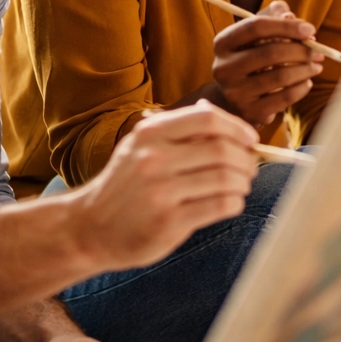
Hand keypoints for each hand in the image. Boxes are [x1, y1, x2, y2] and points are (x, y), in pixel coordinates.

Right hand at [67, 103, 258, 271]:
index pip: (208, 119)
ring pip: (226, 178)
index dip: (238, 128)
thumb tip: (216, 114)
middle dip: (246, 159)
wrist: (89, 228)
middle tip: (249, 169)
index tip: (250, 140)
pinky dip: (235, 203)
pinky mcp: (168, 222)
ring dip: (243, 183)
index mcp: (150, 133)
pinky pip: (220, 206)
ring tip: (240, 187)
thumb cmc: (125, 186)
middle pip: (222, 149)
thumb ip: (178, 132)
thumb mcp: (141, 148)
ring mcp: (160, 191)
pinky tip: (230, 203)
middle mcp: (153, 158)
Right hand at [211, 0, 324, 125]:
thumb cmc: (251, 57)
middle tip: (318, 51)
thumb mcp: (257, 34)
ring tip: (316, 65)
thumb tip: (290, 16)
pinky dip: (302, 87)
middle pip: (270, 52)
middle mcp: (223, 68)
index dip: (286, 26)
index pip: (256, 27)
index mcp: (223, 43)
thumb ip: (273, 16)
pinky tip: (307, 81)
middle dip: (300, 50)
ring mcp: (235, 93)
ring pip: (280, 76)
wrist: (234, 98)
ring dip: (305, 69)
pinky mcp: (249, 112)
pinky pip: (284, 97)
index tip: (310, 29)